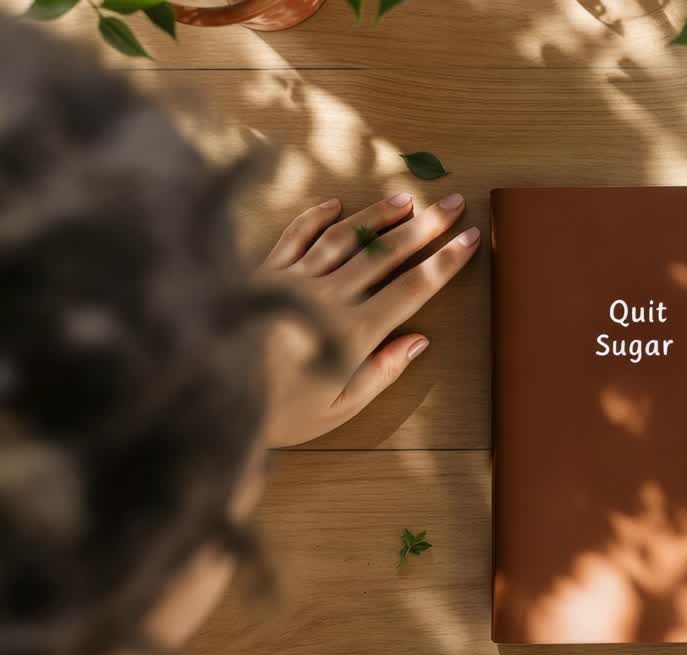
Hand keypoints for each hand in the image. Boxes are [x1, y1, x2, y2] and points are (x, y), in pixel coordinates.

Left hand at [256, 192, 478, 446]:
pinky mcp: (264, 273)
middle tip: (453, 204)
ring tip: (408, 199)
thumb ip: (381, 373)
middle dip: (425, 227)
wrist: (207, 394)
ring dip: (379, 215)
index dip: (444, 262)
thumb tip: (419, 341)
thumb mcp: (338, 408)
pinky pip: (296, 237)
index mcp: (353, 332)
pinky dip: (317, 218)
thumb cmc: (278, 414)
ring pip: (346, 238)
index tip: (470, 238)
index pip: (411, 289)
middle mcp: (329, 297)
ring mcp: (295, 280)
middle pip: (387, 254)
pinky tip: (336, 205)